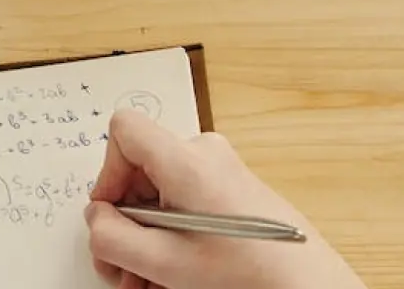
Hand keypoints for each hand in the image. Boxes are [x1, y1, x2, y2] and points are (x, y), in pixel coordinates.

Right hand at [84, 109, 364, 288]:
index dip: (107, 173)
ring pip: (158, 193)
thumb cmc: (248, 271)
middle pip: (138, 170)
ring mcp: (220, 169)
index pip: (125, 130)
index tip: (111, 216)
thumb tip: (96, 218)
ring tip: (145, 281)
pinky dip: (168, 234)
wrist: (307, 284)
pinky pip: (182, 201)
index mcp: (188, 160)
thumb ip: (113, 237)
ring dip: (143, 237)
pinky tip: (170, 273)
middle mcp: (204, 153)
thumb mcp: (166, 262)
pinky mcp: (230, 187)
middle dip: (123, 222)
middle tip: (121, 268)